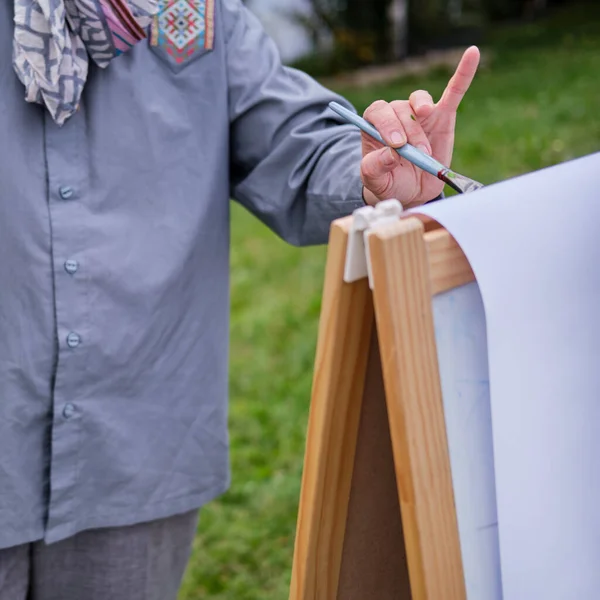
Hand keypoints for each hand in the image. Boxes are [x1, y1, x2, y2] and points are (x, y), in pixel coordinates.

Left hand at [360, 46, 479, 207]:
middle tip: (415, 153)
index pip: (377, 112)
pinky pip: (454, 91)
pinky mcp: (443, 116)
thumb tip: (389, 153)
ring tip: (427, 129)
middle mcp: (397, 115)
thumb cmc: (390, 182)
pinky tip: (472, 54)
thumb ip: (374, 167)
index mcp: (375, 126)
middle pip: (400, 110)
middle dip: (409, 132)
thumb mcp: (375, 180)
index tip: (395, 144)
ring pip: (419, 101)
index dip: (385, 124)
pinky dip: (463, 73)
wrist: (411, 191)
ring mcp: (420, 114)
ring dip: (423, 112)